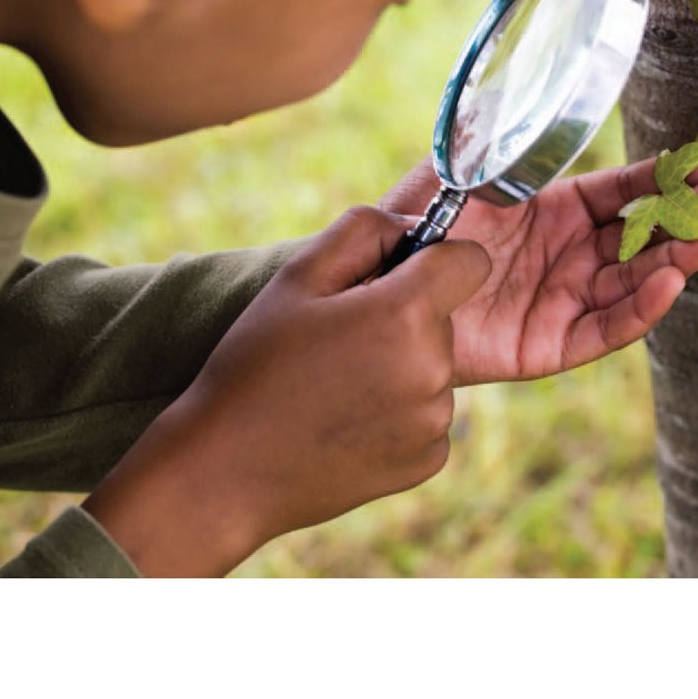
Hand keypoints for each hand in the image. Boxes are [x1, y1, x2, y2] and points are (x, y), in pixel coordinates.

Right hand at [84, 207, 489, 574]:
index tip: (397, 275)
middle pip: (445, 317)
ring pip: (435, 365)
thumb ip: (365, 230)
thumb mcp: (297, 278)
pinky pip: (428, 414)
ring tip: (336, 385)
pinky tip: (346, 421)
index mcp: (405, 314)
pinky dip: (398, 412)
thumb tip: (416, 227)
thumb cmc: (255, 367)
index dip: (435, 260)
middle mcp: (433, 368)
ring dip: (400, 365)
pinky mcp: (428, 459)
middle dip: (405, 316)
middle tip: (340, 340)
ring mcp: (434, 420)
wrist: (226, 472)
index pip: (471, 261)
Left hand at [382, 153, 697, 384]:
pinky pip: (603, 331)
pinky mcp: (549, 346)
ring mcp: (564, 300)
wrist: (375, 296)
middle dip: (690, 217)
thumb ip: (490, 138)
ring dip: (680, 260)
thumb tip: (517, 84)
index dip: (667, 178)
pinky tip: (668, 282)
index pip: (625, 192)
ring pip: (636, 282)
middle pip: (645, 236)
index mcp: (556, 209)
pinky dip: (639, 310)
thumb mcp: (453, 174)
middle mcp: (570, 254)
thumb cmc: (412, 229)